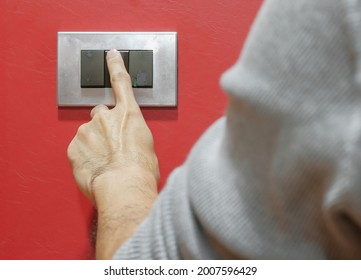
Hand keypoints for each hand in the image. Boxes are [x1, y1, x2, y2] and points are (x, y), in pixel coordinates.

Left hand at [67, 49, 158, 205]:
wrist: (123, 187)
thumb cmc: (140, 171)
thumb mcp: (148, 148)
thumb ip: (135, 136)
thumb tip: (130, 143)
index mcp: (128, 115)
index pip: (122, 83)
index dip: (115, 66)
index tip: (111, 55)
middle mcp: (106, 118)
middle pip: (100, 114)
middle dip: (103, 126)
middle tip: (111, 145)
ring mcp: (87, 132)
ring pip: (88, 134)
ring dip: (94, 144)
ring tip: (106, 162)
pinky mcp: (74, 147)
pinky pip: (78, 149)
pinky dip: (84, 156)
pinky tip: (96, 167)